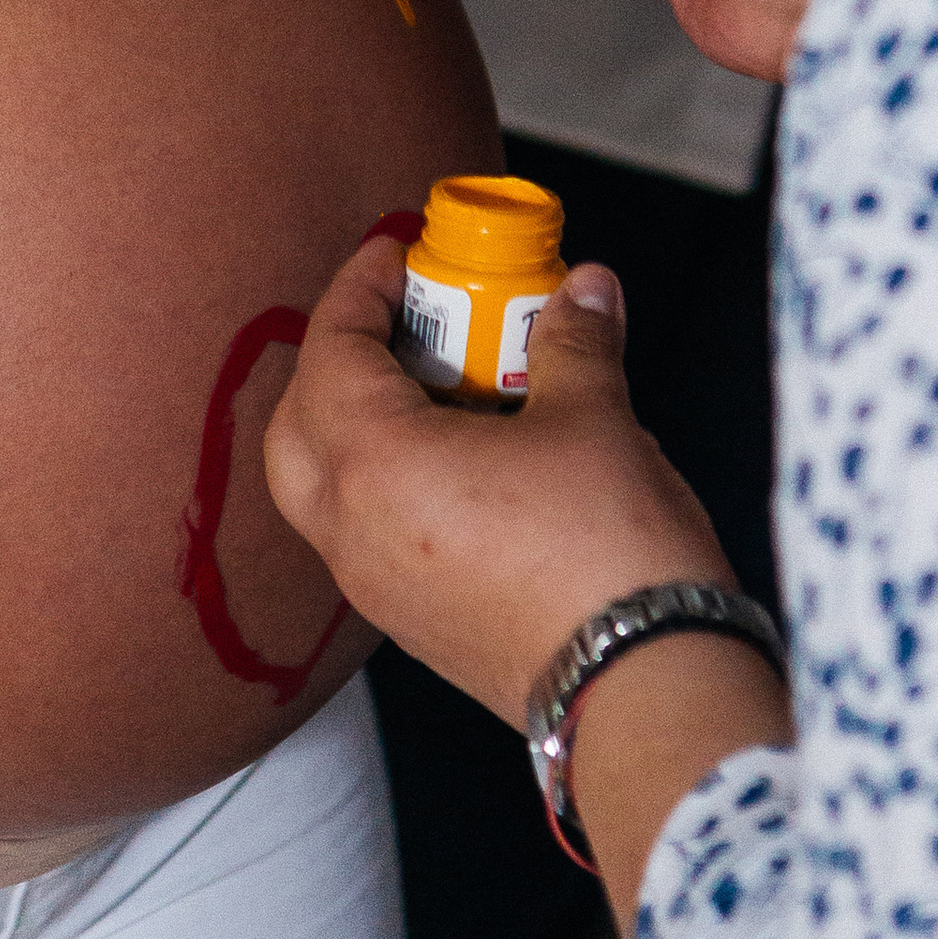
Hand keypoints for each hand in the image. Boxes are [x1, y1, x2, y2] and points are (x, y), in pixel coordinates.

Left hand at [264, 238, 727, 730]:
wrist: (640, 684)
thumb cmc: (605, 547)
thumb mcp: (594, 418)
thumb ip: (573, 341)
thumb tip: (584, 288)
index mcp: (376, 468)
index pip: (329, 354)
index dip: (357, 290)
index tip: (399, 253)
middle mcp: (353, 533)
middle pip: (297, 426)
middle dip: (337, 360)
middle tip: (403, 319)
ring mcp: (377, 589)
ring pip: (325, 488)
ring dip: (362, 424)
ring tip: (445, 384)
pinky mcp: (413, 624)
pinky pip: (365, 533)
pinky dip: (390, 480)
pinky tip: (469, 456)